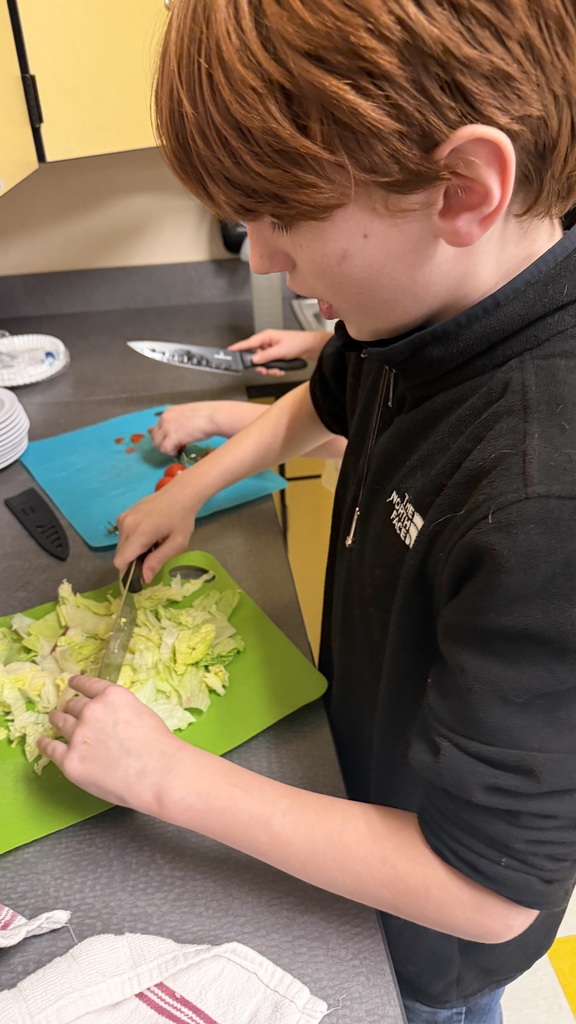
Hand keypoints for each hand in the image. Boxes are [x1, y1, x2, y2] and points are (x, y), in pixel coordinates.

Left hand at [37, 676, 181, 811]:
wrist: (157, 774)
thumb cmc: (159, 746)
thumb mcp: (142, 713)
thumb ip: (121, 711)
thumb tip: (111, 719)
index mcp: (112, 696)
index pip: (88, 684)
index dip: (77, 683)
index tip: (72, 683)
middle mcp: (91, 711)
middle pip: (73, 705)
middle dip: (70, 707)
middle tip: (67, 710)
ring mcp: (78, 736)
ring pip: (60, 722)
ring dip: (56, 719)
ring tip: (53, 719)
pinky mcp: (70, 760)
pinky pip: (51, 749)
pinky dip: (45, 744)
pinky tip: (43, 742)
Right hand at [114, 471, 197, 579]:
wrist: (180, 494)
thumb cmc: (182, 519)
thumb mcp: (177, 544)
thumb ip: (158, 560)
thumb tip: (144, 579)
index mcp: (139, 533)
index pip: (120, 561)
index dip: (131, 570)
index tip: (145, 567)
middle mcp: (126, 525)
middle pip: (120, 555)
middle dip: (133, 559)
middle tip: (153, 551)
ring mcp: (122, 518)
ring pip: (120, 546)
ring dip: (133, 549)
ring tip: (152, 540)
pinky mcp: (123, 514)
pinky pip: (121, 535)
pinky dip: (132, 539)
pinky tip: (147, 531)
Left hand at [149, 402, 213, 455]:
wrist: (213, 416)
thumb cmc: (206, 415)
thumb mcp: (187, 414)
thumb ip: (178, 421)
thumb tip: (175, 431)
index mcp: (168, 412)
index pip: (157, 427)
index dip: (164, 436)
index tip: (174, 439)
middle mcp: (164, 418)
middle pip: (155, 437)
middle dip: (164, 443)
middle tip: (176, 446)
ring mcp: (167, 428)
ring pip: (158, 445)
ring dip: (167, 449)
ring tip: (179, 448)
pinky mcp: (173, 437)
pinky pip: (165, 450)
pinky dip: (172, 453)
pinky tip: (180, 451)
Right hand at [228, 329, 330, 375]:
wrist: (312, 347)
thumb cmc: (298, 343)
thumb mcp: (281, 351)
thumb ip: (266, 356)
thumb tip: (253, 360)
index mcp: (266, 336)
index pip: (248, 343)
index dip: (238, 348)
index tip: (229, 351)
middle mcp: (267, 342)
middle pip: (254, 356)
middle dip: (261, 366)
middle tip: (267, 370)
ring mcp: (271, 349)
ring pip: (262, 363)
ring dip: (269, 369)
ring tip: (278, 370)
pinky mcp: (276, 356)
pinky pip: (269, 365)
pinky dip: (274, 369)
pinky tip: (281, 370)